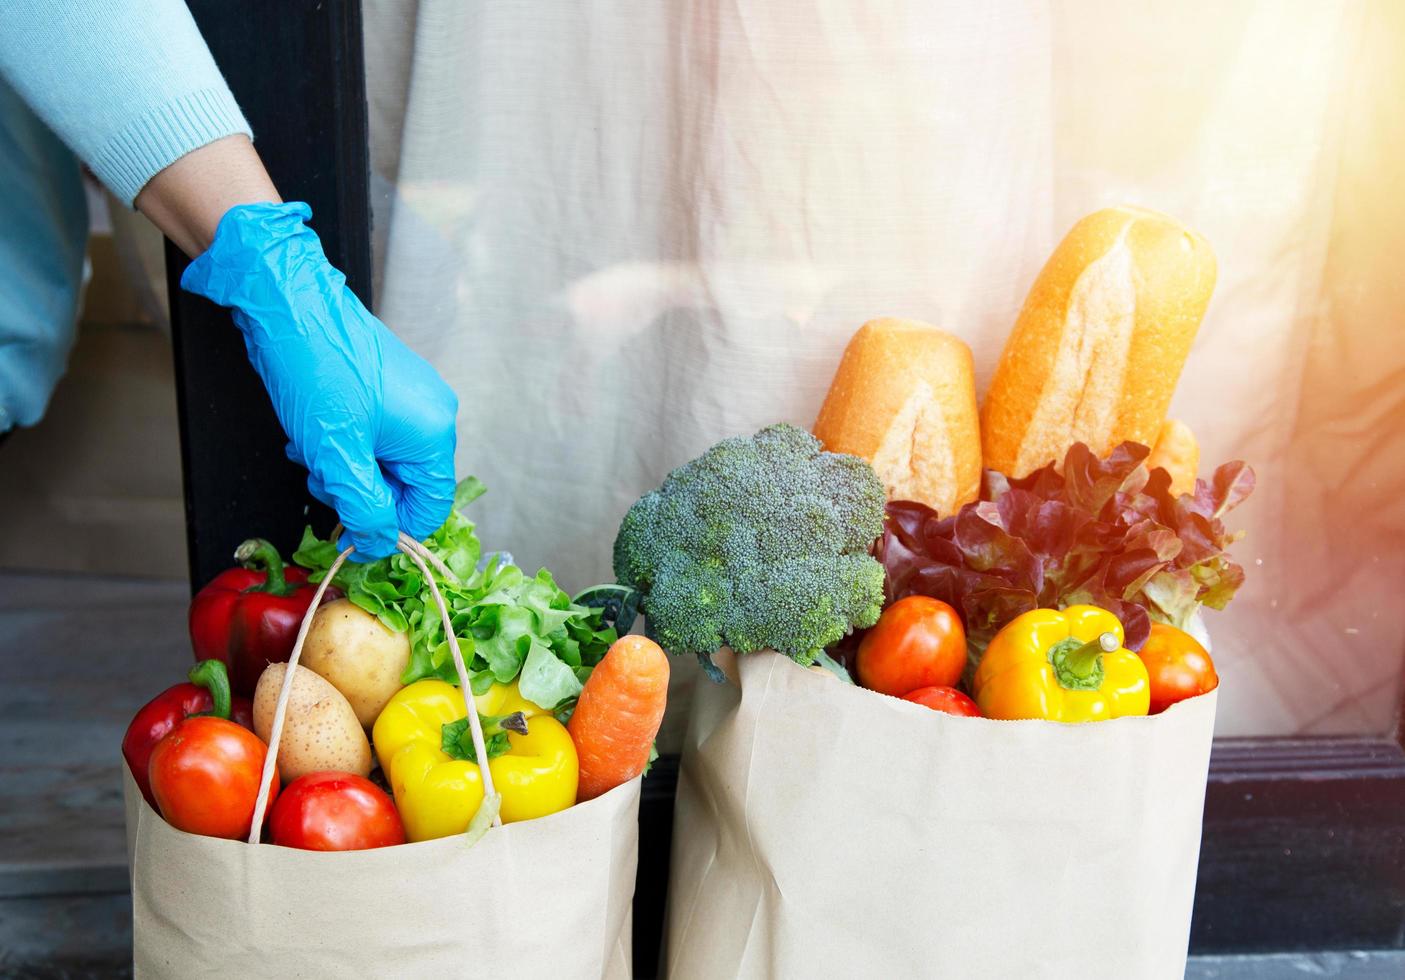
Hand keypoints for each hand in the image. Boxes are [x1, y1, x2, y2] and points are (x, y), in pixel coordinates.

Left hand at [180, 202, 456, 559]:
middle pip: (406, 485)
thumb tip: (378, 544)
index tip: (352, 528)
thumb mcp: (336, 455)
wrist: (291, 302)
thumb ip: (363, 507)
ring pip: (386, 461)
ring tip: (313, 450)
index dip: (391, 527)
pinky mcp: (393, 385)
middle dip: (361, 490)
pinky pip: (378, 434)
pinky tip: (317, 431)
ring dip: (347, 467)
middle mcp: (435, 415)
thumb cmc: (316, 372)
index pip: (430, 508)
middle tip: (322, 479)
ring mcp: (415, 396)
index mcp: (433, 434)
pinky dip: (347, 442)